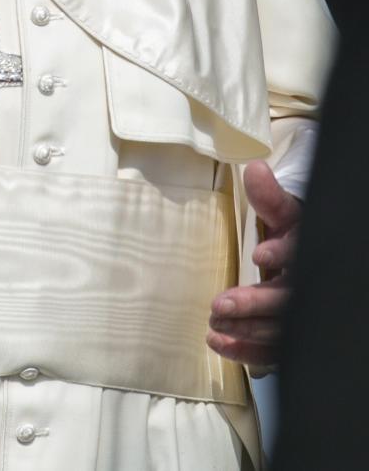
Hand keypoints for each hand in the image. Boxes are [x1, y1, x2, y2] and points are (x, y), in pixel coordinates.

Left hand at [206, 160, 301, 366]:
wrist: (306, 259)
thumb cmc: (291, 234)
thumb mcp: (284, 215)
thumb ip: (269, 198)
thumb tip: (255, 170)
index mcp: (307, 252)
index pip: (301, 255)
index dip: (284, 255)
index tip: (259, 255)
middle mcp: (307, 286)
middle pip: (287, 301)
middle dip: (255, 304)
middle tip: (219, 305)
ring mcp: (300, 314)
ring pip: (280, 331)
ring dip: (246, 331)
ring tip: (214, 327)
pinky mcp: (290, 336)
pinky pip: (273, 350)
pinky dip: (246, 351)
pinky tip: (219, 344)